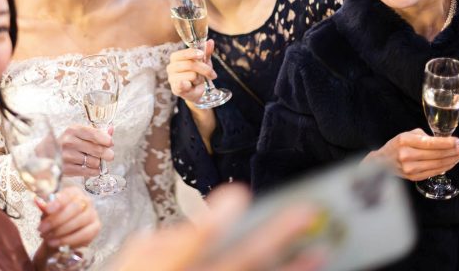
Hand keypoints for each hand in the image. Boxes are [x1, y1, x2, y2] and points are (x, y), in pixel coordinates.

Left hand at [37, 187, 100, 249]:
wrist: (63, 233)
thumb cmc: (56, 218)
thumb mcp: (48, 213)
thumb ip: (45, 208)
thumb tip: (37, 201)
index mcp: (74, 192)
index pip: (68, 195)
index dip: (58, 202)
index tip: (47, 210)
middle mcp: (86, 200)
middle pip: (74, 208)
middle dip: (56, 220)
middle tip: (42, 229)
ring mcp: (93, 213)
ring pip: (80, 222)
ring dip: (62, 232)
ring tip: (48, 239)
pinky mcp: (96, 227)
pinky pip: (85, 235)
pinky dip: (70, 241)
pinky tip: (58, 244)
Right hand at [59, 124, 113, 177]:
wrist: (47, 154)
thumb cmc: (67, 142)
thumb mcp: (79, 133)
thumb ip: (96, 132)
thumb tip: (111, 130)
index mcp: (73, 130)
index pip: (94, 134)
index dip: (106, 139)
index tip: (110, 143)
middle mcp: (69, 142)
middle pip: (97, 149)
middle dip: (106, 153)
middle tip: (109, 155)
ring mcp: (67, 156)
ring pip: (94, 162)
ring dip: (98, 163)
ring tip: (94, 160)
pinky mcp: (67, 169)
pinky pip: (89, 171)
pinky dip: (94, 170)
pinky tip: (92, 167)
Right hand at [111, 184, 325, 270]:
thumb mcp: (137, 257)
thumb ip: (171, 238)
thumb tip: (207, 220)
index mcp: (167, 264)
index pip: (192, 240)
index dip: (214, 219)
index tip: (238, 194)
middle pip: (241, 260)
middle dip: (275, 235)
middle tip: (304, 213)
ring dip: (292, 268)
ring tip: (321, 250)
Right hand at [167, 39, 216, 104]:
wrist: (198, 92)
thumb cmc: (198, 74)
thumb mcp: (204, 62)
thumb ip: (206, 52)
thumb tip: (210, 41)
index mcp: (175, 57)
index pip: (184, 53)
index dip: (194, 53)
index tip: (202, 55)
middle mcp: (171, 66)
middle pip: (190, 64)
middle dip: (204, 69)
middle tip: (211, 74)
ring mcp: (172, 78)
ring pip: (192, 75)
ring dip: (199, 79)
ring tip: (197, 81)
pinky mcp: (175, 88)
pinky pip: (183, 84)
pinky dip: (188, 84)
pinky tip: (189, 85)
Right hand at [365, 128, 458, 180]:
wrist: (382, 162)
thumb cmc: (397, 145)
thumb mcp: (407, 135)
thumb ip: (425, 137)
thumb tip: (445, 141)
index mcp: (405, 141)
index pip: (431, 143)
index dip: (447, 143)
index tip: (458, 141)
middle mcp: (407, 155)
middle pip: (437, 154)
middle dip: (454, 151)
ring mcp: (410, 168)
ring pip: (438, 164)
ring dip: (453, 160)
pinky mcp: (414, 177)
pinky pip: (435, 172)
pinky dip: (446, 167)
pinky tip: (452, 162)